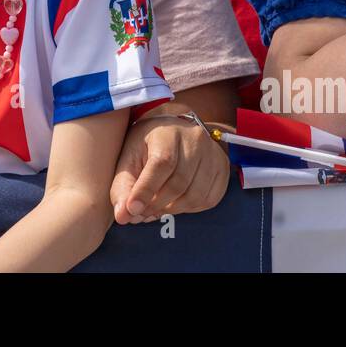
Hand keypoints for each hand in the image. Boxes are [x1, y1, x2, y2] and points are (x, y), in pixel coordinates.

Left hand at [109, 114, 229, 223]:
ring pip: (195, 195)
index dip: (146, 190)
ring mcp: (213, 154)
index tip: (132, 209)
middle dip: (156, 204)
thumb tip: (123, 216)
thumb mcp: (129, 157)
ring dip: (172, 210)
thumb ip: (123, 186)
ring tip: (155, 209)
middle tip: (141, 213)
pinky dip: (189, 209)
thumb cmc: (148, 145)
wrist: (176, 130)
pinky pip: (208, 199)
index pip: (162, 163)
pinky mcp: (222, 168)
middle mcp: (195, 139)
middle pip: (179, 183)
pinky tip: (175, 203)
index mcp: (168, 132)